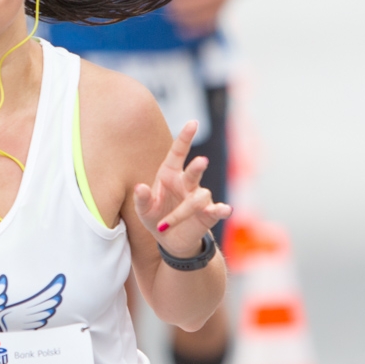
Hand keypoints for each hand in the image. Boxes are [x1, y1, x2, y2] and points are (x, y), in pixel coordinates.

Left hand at [133, 121, 232, 257]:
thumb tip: (139, 187)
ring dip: (182, 212)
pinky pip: (218, 210)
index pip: (178, 152)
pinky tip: (225, 210)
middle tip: (201, 162)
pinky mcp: (209, 214)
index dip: (185, 137)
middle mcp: (187, 183)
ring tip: (164, 225)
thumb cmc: (155, 217)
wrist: (170, 240)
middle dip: (198, 167)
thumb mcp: (143, 210)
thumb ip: (141, 199)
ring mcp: (200, 198)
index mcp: (170, 175)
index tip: (193, 123)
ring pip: (199, 198)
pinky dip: (222, 210)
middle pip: (195, 171)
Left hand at [165, 0, 242, 36]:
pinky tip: (181, 31)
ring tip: (170, 17)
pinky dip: (194, 30)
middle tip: (164, 5)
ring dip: (183, 17)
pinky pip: (207, 25)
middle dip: (179, 5)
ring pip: (200, 16)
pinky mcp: (220, 14)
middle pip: (195, 2)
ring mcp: (220, 6)